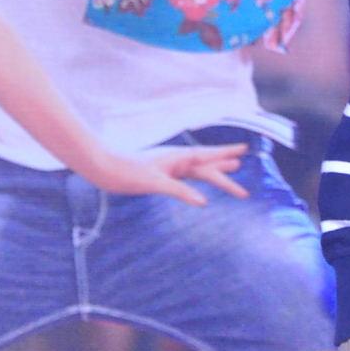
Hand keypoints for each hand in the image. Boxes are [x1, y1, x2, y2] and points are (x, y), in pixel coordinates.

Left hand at [83, 143, 249, 206]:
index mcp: (179, 158)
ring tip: (233, 169)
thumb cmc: (127, 172)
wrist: (104, 168)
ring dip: (215, 172)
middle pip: (207, 167)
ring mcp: (169, 167)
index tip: (245, 148)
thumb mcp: (155, 183)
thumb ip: (180, 191)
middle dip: (226, 172)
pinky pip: (186, 177)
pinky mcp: (161, 174)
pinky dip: (197, 180)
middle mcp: (177, 160)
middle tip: (245, 186)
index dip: (227, 152)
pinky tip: (199, 183)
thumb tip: (204, 202)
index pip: (209, 155)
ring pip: (198, 170)